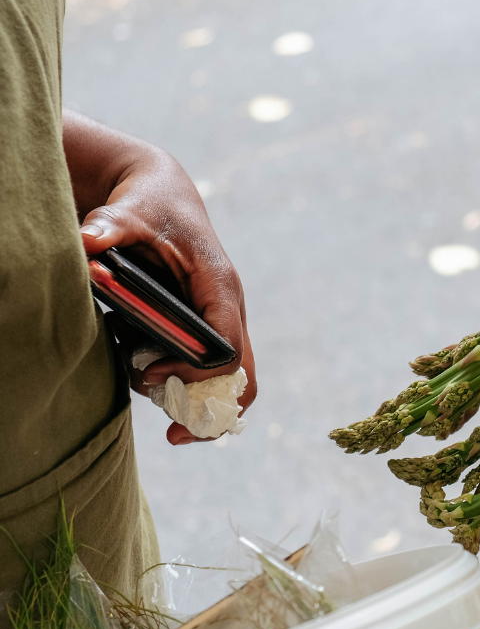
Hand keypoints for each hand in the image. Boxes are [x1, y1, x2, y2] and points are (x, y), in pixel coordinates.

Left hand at [74, 130, 257, 443]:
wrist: (163, 195)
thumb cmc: (152, 205)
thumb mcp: (131, 213)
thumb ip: (112, 227)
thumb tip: (88, 241)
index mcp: (222, 289)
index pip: (228, 348)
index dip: (199, 374)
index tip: (153, 378)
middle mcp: (230, 312)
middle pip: (241, 378)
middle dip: (212, 411)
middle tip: (173, 434)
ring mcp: (222, 324)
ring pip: (230, 383)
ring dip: (199, 405)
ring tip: (161, 416)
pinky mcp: (206, 330)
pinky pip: (212, 374)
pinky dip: (190, 392)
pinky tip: (155, 392)